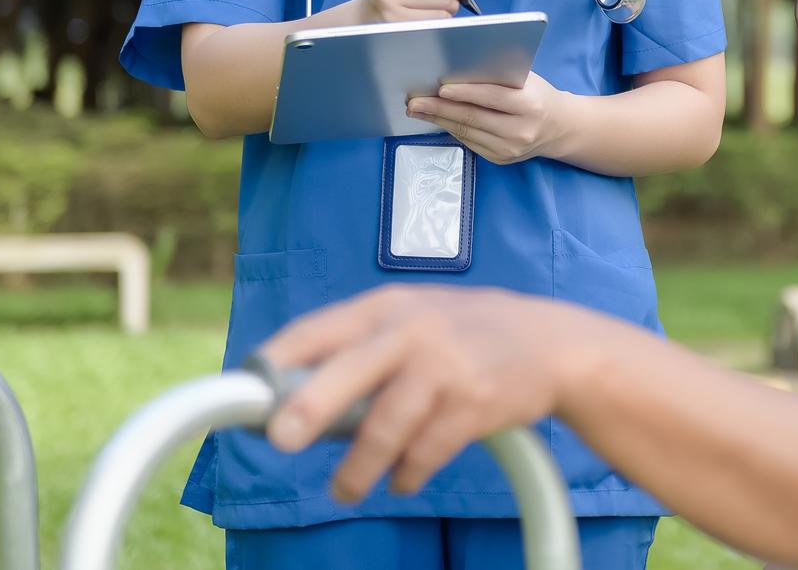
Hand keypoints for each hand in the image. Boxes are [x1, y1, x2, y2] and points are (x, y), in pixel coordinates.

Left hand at [260, 285, 576, 501]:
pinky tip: (404, 477)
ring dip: (358, 470)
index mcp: (386, 308)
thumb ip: (359, 349)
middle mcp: (412, 333)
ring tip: (346, 489)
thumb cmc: (464, 333)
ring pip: (385, 429)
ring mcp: (444, 369)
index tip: (247, 389)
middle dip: (310, 407)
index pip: (317, 330)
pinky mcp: (472, 406)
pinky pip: (424, 454)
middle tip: (281, 440)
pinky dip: (407, 474)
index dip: (278, 360)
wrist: (550, 342)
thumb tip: (291, 404)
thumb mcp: (412, 319)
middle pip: (349, 372)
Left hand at [408, 72, 566, 163]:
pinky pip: (470, 142)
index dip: (464, 93)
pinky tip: (438, 119)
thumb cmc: (537, 95)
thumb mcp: (526, 80)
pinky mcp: (500, 159)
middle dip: (440, 108)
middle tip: (414, 102)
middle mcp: (520, 131)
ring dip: (439, 120)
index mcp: (529, 105)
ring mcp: (510, 149)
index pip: (491, 97)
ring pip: (467, 132)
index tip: (439, 88)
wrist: (558, 127)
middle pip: (473, 118)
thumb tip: (458, 71)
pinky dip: (451, 129)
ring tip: (418, 110)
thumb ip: (498, 77)